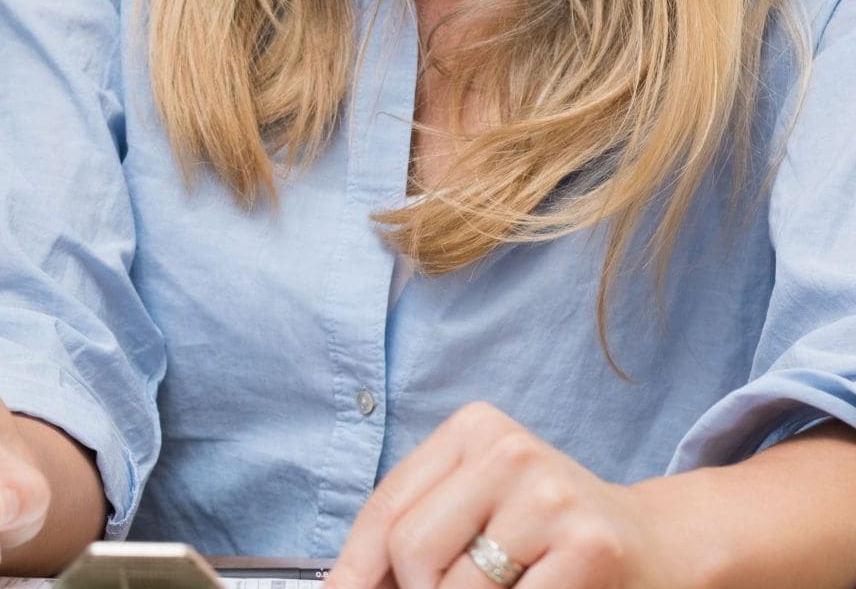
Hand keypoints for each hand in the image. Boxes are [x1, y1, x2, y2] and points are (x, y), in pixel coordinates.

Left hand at [326, 402, 670, 588]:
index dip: (354, 568)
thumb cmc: (550, 536)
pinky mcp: (588, 544)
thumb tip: (345, 586)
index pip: (386, 507)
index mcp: (473, 431)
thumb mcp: (477, 510)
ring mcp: (550, 495)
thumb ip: (417, 534)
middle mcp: (510, 451)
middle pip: (409, 548)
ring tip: (507, 588)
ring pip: (453, 587)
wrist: (659, 547)